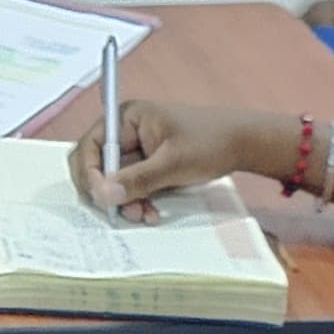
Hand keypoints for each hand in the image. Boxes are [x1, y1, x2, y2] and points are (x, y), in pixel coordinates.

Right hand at [74, 96, 281, 221]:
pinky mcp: (147, 167)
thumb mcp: (173, 163)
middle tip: (122, 212)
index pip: (89, 147)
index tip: (101, 197)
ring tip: (143, 215)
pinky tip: (151, 212)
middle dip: (107, 191)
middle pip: (96, 167)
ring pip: (113, 182)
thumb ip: (137, 180)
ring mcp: (136, 151)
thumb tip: (102, 195)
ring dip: (124, 202)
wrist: (244, 145)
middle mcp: (125, 133)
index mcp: (126, 118)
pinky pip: (130, 188)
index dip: (89, 174)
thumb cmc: (210, 142)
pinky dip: (137, 202)